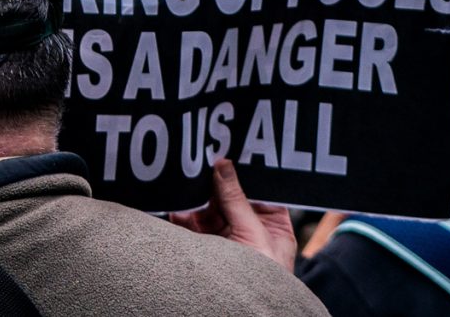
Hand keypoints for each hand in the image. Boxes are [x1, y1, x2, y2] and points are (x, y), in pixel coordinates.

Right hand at [168, 159, 296, 271]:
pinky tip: (176, 205)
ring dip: (195, 198)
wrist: (241, 312)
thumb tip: (224, 165)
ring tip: (185, 183)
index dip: (244, 170)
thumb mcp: (252, 234)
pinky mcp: (205, 248)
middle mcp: (249, 228)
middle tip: (200, 161)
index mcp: (273, 224)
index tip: (227, 150)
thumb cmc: (264, 282)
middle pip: (229, 195)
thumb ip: (235, 199)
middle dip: (213, 182)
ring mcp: (226, 238)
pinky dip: (182, 215)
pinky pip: (191, 226)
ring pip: (207, 208)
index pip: (258, 188)